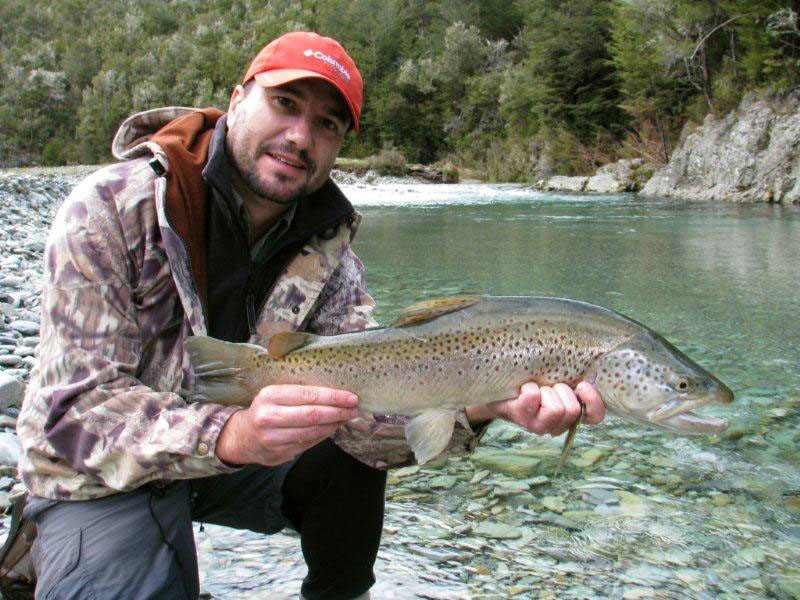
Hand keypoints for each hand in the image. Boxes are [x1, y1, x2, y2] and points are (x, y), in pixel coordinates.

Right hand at [216, 384, 358, 465]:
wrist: (242, 437)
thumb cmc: (265, 410)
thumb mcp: (275, 395)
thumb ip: (299, 393)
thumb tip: (336, 392)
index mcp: (269, 396)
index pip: (308, 395)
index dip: (333, 397)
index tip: (351, 397)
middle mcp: (268, 417)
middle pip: (312, 415)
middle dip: (338, 411)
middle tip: (354, 409)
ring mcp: (272, 438)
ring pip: (312, 432)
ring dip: (334, 425)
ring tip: (346, 417)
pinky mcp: (278, 454)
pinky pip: (308, 444)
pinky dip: (323, 435)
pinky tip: (332, 428)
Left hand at [465, 381, 603, 435]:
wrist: (498, 384)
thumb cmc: (533, 377)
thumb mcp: (557, 376)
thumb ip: (575, 376)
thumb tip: (591, 365)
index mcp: (570, 414)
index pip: (595, 416)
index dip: (593, 401)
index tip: (582, 384)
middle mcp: (556, 425)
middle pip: (572, 410)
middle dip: (561, 391)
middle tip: (547, 386)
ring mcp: (538, 425)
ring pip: (556, 409)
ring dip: (545, 391)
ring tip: (535, 388)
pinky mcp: (520, 418)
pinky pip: (533, 398)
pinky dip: (528, 387)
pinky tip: (522, 389)